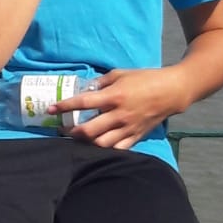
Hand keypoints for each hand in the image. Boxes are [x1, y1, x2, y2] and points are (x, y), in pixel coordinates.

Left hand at [55, 66, 186, 149]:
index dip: (64, 106)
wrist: (171, 91)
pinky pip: (117, 149)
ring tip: (78, 138)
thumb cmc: (145, 79)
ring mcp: (128, 128)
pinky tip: (96, 145)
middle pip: (88, 130)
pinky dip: (105, 149)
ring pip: (101, 144)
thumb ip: (101, 83)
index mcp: (114, 96)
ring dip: (86, 143)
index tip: (51, 109)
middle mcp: (119, 114)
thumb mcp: (120, 74)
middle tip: (62, 129)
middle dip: (71, 132)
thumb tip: (85, 90)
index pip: (83, 103)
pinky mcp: (136, 136)